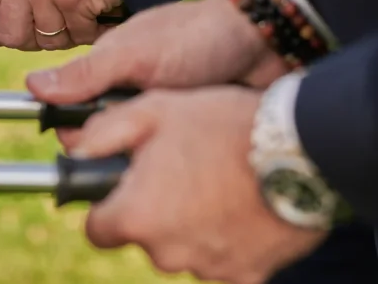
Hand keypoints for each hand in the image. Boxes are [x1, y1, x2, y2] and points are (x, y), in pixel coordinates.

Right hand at [26, 0, 286, 145]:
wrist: (266, 39)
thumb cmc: (195, 38)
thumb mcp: (133, 55)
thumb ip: (85, 74)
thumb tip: (29, 86)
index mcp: (106, 76)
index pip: (73, 121)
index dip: (78, 140)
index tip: (91, 154)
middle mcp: (129, 99)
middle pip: (104, 144)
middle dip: (116, 153)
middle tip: (140, 152)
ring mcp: (160, 117)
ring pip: (137, 157)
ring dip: (147, 160)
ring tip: (171, 156)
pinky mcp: (189, 133)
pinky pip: (170, 160)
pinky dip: (175, 162)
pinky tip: (189, 163)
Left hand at [70, 87, 326, 283]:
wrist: (304, 148)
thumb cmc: (221, 124)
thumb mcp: (152, 110)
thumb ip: (102, 134)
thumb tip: (74, 149)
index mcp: (135, 215)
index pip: (98, 229)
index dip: (107, 206)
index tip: (123, 187)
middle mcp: (166, 253)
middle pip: (144, 238)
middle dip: (154, 211)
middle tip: (180, 171)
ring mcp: (208, 269)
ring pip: (183, 250)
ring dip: (191, 224)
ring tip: (216, 182)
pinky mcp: (247, 276)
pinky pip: (224, 262)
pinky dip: (228, 240)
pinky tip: (242, 206)